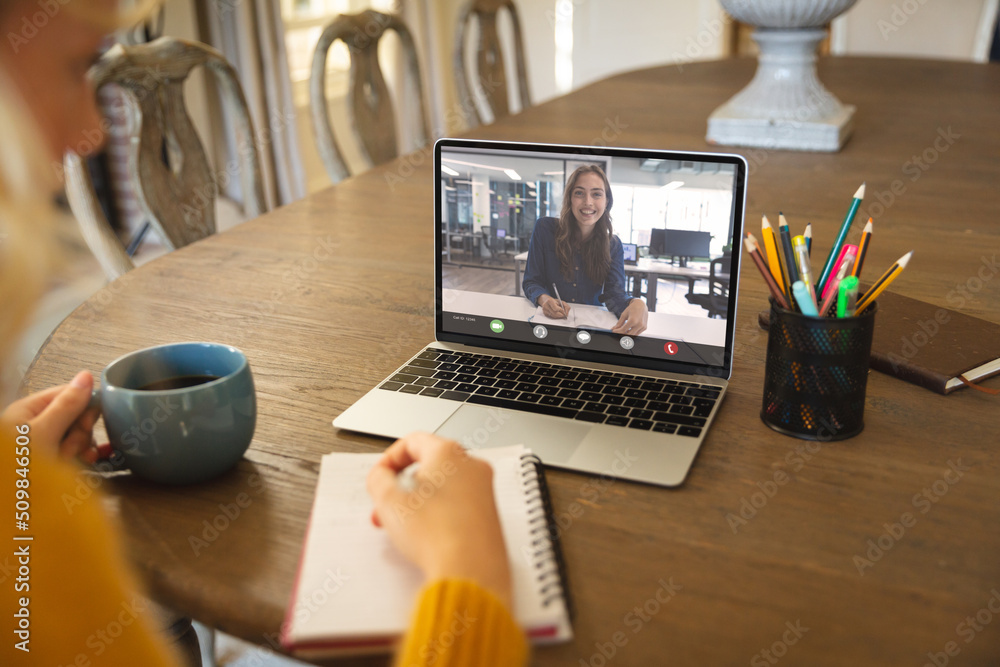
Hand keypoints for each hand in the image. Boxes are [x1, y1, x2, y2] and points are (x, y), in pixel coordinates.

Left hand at [0, 371, 100, 462]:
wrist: (10, 505)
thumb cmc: (19, 466)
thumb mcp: (43, 433)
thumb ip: (67, 405)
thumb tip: (87, 375)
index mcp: (29, 410)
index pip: (68, 394)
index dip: (84, 406)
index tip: (87, 424)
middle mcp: (38, 424)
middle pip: (76, 417)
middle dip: (79, 434)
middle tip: (70, 448)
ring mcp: (46, 444)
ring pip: (79, 437)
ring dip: (81, 450)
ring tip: (70, 463)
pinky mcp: (53, 463)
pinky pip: (77, 453)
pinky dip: (83, 458)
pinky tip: (90, 463)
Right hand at [366, 432, 511, 606]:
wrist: (470, 573)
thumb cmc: (438, 536)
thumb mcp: (389, 503)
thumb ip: (378, 480)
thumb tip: (380, 476)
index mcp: (450, 453)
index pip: (413, 442)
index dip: (389, 460)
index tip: (381, 477)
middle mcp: (472, 466)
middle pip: (427, 466)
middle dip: (400, 487)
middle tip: (385, 506)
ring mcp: (484, 490)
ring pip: (441, 487)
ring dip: (415, 503)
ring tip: (400, 527)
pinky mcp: (488, 513)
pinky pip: (456, 504)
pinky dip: (436, 513)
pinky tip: (423, 536)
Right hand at [539, 294, 569, 318]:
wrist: (547, 301)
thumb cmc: (554, 301)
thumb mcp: (561, 301)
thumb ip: (566, 306)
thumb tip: (566, 313)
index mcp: (550, 301)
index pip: (556, 309)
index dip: (561, 311)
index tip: (565, 312)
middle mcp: (546, 305)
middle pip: (555, 313)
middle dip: (561, 315)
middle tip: (564, 314)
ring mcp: (544, 310)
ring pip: (554, 316)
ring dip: (559, 316)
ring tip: (561, 313)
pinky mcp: (545, 314)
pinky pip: (552, 317)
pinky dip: (556, 316)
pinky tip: (557, 313)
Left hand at [612, 298, 647, 334]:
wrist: (641, 305)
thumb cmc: (633, 308)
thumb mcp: (624, 315)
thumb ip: (619, 323)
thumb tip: (614, 328)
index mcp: (633, 320)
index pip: (623, 330)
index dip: (617, 331)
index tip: (613, 331)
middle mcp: (639, 324)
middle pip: (628, 334)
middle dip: (622, 334)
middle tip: (618, 331)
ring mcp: (643, 326)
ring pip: (633, 335)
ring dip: (627, 334)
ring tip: (623, 330)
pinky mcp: (644, 327)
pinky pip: (637, 333)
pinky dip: (632, 332)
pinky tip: (629, 329)